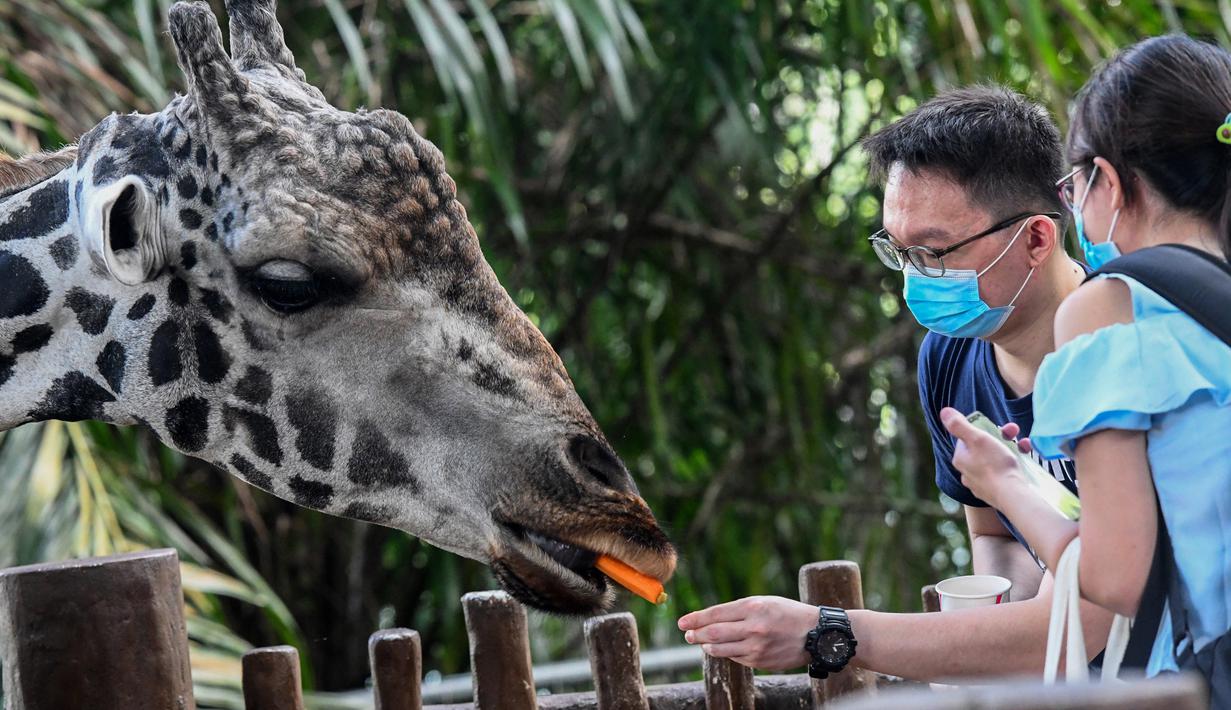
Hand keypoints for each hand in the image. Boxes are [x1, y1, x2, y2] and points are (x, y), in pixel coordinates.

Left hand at [677, 596, 816, 670]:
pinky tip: (722, 649)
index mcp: (753, 607)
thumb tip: (710, 620)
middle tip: (688, 634)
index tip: (682, 622)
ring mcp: (757, 647)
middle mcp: (754, 627)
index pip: (716, 614)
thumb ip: (738, 610)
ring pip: (721, 649)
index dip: (696, 619)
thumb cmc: (786, 613)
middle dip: (696, 634)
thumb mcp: (764, 602)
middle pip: (714, 633)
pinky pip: (735, 658)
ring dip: (706, 646)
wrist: (815, 634)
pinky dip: (725, 653)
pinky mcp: (760, 661)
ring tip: (700, 642)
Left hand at [940, 408, 1029, 508]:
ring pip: (996, 459)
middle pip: (983, 448)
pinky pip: (1004, 472)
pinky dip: (1015, 462)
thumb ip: (960, 425)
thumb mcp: (977, 438)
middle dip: (1001, 437)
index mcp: (961, 459)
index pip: (968, 437)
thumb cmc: (994, 465)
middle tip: (1013, 431)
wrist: (1012, 495)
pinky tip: (1025, 457)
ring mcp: (982, 484)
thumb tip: (944, 412)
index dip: (983, 429)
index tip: (997, 426)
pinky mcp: (996, 491)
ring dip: (1011, 447)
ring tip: (1023, 444)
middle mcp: (968, 472)